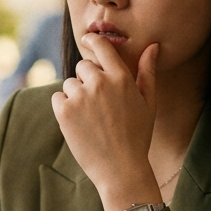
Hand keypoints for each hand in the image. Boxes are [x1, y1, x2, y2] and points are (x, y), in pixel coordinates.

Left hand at [50, 34, 161, 210]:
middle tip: (98, 104)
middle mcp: (99, 83)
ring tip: (91, 118)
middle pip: (83, 66)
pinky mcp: (64, 112)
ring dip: (76, 95)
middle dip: (87, 79)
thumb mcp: (148, 103)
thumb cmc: (137, 136)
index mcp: (121, 78)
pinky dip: (64, 108)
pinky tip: (79, 123)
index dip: (92, 41)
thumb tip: (152, 46)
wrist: (121, 169)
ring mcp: (80, 97)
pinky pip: (58, 98)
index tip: (87, 41)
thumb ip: (147, 72)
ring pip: (70, 83)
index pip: (102, 46)